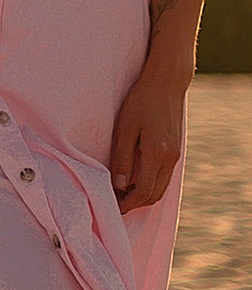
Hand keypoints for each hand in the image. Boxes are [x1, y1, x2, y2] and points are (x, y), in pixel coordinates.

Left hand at [109, 57, 189, 210]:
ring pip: (161, 188)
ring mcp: (176, 155)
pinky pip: (164, 177)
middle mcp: (171, 158)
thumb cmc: (141, 102)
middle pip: (154, 195)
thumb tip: (120, 186)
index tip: (113, 206)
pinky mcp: (176, 151)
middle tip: (115, 201)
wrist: (166, 84)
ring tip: (122, 192)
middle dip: (135, 203)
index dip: (128, 203)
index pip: (144, 191)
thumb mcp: (125, 128)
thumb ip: (122, 158)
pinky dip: (150, 185)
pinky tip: (134, 179)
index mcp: (158, 153)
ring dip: (143, 195)